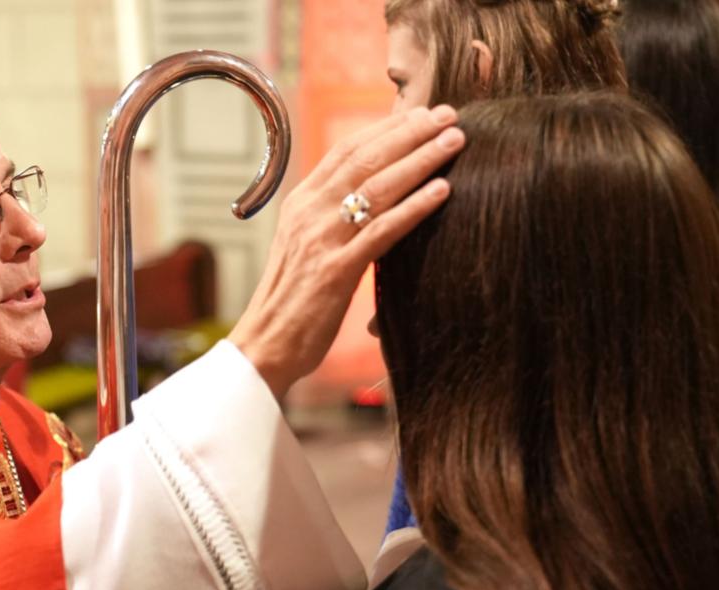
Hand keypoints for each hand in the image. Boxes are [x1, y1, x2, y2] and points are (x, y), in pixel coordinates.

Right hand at [233, 106, 463, 401]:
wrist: (264, 347)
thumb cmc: (292, 303)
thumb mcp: (306, 249)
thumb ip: (332, 219)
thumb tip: (367, 199)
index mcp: (301, 204)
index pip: (347, 150)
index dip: (387, 127)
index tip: (422, 114)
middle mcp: (308, 213)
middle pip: (366, 158)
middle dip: (411, 132)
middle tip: (449, 115)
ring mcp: (321, 240)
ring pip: (377, 186)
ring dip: (421, 160)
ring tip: (454, 142)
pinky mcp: (335, 271)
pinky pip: (381, 231)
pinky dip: (414, 208)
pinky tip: (443, 192)